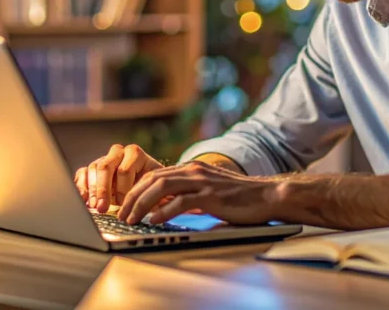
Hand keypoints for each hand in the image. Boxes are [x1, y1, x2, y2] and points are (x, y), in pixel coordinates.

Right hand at [74, 144, 162, 213]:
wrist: (142, 186)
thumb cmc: (150, 188)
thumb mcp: (156, 188)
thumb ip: (156, 194)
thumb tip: (157, 205)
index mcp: (135, 154)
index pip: (125, 169)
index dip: (124, 189)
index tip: (125, 205)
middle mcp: (118, 153)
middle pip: (106, 166)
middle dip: (104, 189)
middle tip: (103, 207)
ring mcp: (103, 159)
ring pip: (94, 169)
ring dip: (93, 190)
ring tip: (95, 207)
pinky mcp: (91, 169)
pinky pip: (82, 173)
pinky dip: (81, 186)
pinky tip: (83, 199)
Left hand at [118, 160, 280, 224]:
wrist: (267, 196)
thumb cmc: (239, 197)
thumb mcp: (209, 191)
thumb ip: (189, 195)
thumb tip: (166, 208)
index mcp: (192, 168)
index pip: (155, 175)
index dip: (136, 189)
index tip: (125, 205)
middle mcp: (194, 170)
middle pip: (153, 180)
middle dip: (133, 197)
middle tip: (122, 215)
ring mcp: (202, 182)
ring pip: (162, 188)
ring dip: (143, 204)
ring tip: (132, 219)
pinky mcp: (211, 196)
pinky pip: (182, 202)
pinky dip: (165, 211)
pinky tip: (154, 221)